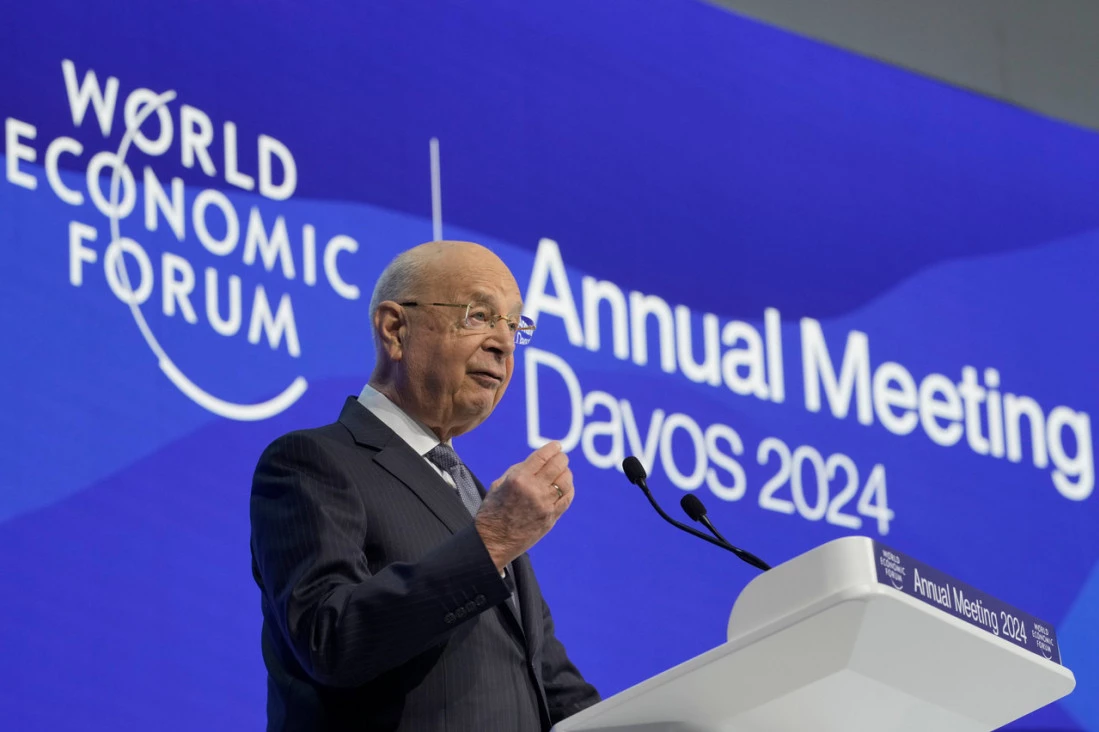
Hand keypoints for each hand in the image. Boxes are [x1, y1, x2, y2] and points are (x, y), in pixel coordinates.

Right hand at [474, 441, 574, 569]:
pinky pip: (567, 498)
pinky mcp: (551, 518)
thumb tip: (540, 460)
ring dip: (566, 473)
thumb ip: (519, 470)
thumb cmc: (493, 511)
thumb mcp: (499, 484)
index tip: (557, 445)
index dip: (553, 448)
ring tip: (563, 471)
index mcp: (518, 479)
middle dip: (562, 458)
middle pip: (558, 465)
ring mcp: (544, 505)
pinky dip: (569, 489)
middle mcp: (534, 490)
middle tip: (561, 457)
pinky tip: (565, 486)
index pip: (543, 456)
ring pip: (565, 481)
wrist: (493, 541)